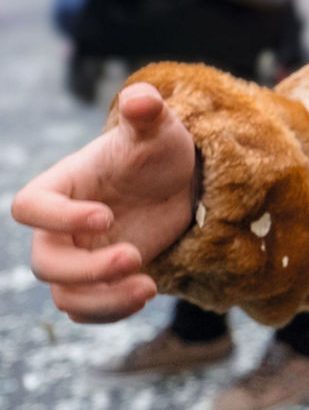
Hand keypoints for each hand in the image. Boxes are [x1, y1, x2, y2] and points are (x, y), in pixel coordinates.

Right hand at [11, 84, 196, 322]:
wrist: (176, 182)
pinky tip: (147, 292)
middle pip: (45, 262)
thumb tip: (141, 98)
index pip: (30, 207)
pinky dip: (112, 311)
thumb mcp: (156, 129)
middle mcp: (59, 227)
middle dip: (86, 269)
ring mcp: (78, 256)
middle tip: (134, 256)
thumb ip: (146, 113)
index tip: (105, 216)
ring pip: (64, 295)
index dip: (59, 218)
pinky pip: (88, 309)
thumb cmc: (156, 150)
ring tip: (147, 289)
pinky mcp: (99, 280)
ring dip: (102, 301)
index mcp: (60, 187)